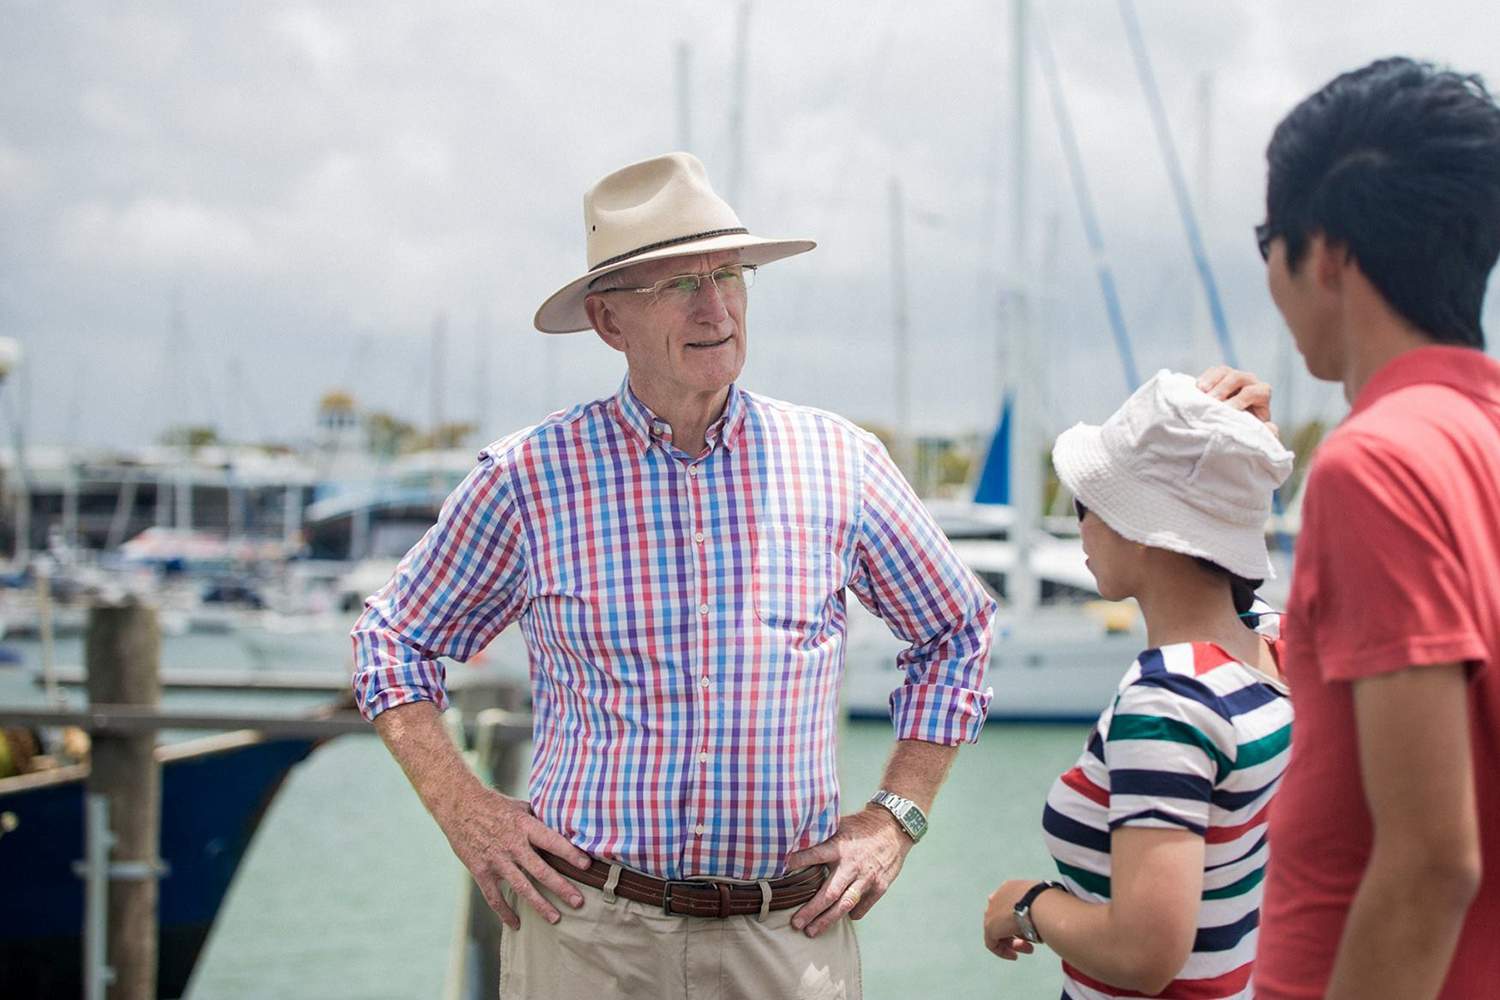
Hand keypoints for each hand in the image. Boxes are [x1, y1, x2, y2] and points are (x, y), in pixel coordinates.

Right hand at [437, 783, 592, 929]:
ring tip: (555, 918)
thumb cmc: (494, 805)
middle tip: (578, 902)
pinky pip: (494, 897)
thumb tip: (565, 827)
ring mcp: (496, 860)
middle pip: (540, 870)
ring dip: (539, 904)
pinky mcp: (481, 871)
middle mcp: (512, 844)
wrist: (459, 805)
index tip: (586, 865)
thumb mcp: (520, 807)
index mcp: (524, 825)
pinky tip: (516, 924)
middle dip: (561, 887)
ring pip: (521, 887)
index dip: (570, 853)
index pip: (552, 841)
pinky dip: (504, 912)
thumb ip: (539, 820)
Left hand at [785, 805, 912, 936]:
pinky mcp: (880, 886)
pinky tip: (843, 918)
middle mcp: (852, 865)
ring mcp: (867, 878)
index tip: (780, 870)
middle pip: (829, 893)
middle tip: (796, 923)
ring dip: (827, 920)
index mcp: (839, 847)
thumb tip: (794, 841)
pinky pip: (863, 906)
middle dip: (811, 910)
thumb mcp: (839, 825)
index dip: (798, 861)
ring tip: (812, 931)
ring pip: (845, 905)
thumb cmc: (861, 827)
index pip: (815, 854)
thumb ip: (821, 837)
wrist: (894, 827)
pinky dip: (853, 913)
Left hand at [984, 879, 1038, 960]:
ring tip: (1030, 949)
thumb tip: (1042, 922)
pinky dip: (1003, 951)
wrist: (1041, 904)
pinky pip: (992, 943)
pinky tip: (1015, 956)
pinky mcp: (990, 926)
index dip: (1019, 921)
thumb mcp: (1044, 904)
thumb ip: (1038, 910)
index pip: (1009, 904)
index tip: (1032, 929)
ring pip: (999, 932)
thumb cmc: (1050, 903)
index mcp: (1011, 888)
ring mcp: (992, 911)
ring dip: (1014, 944)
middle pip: (1003, 919)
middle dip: (1018, 934)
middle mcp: (998, 897)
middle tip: (1032, 944)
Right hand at [1196, 365, 1277, 436]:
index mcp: (1261, 393)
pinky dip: (1204, 379)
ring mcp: (1233, 376)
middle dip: (1224, 389)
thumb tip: (1271, 429)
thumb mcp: (1256, 432)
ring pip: (1224, 371)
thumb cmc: (1245, 429)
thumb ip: (1266, 432)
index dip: (1241, 400)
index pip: (1254, 391)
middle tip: (1212, 402)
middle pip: (1238, 377)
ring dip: (1212, 381)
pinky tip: (1197, 389)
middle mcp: (1249, 381)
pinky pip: (1212, 371)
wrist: (1230, 424)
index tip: (1229, 411)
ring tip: (1202, 393)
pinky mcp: (1218, 376)